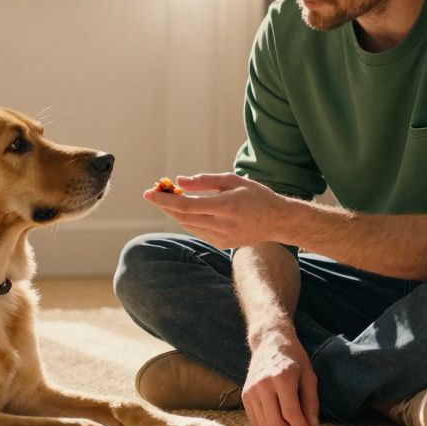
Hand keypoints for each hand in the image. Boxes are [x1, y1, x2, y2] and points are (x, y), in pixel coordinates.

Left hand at [143, 173, 287, 249]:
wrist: (277, 221)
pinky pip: (197, 231)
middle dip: (165, 205)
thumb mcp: (232, 180)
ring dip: (174, 212)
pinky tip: (185, 209)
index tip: (149, 192)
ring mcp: (221, 237)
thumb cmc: (255, 195)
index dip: (164, 200)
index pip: (186, 205)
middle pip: (183, 217)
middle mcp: (222, 225)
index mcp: (226, 206)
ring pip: (188, 225)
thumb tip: (179, 181)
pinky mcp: (221, 244)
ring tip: (167, 198)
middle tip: (154, 192)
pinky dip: (187, 220)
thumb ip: (204, 181)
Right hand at [242, 331, 319, 425]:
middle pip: (276, 422)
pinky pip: (255, 421)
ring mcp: (251, 390)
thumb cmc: (293, 358)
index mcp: (281, 378)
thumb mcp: (309, 376)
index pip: (291, 413)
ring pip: (264, 425)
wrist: (269, 343)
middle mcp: (263, 385)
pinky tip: (279, 420)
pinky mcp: (245, 395)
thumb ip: (311, 402)